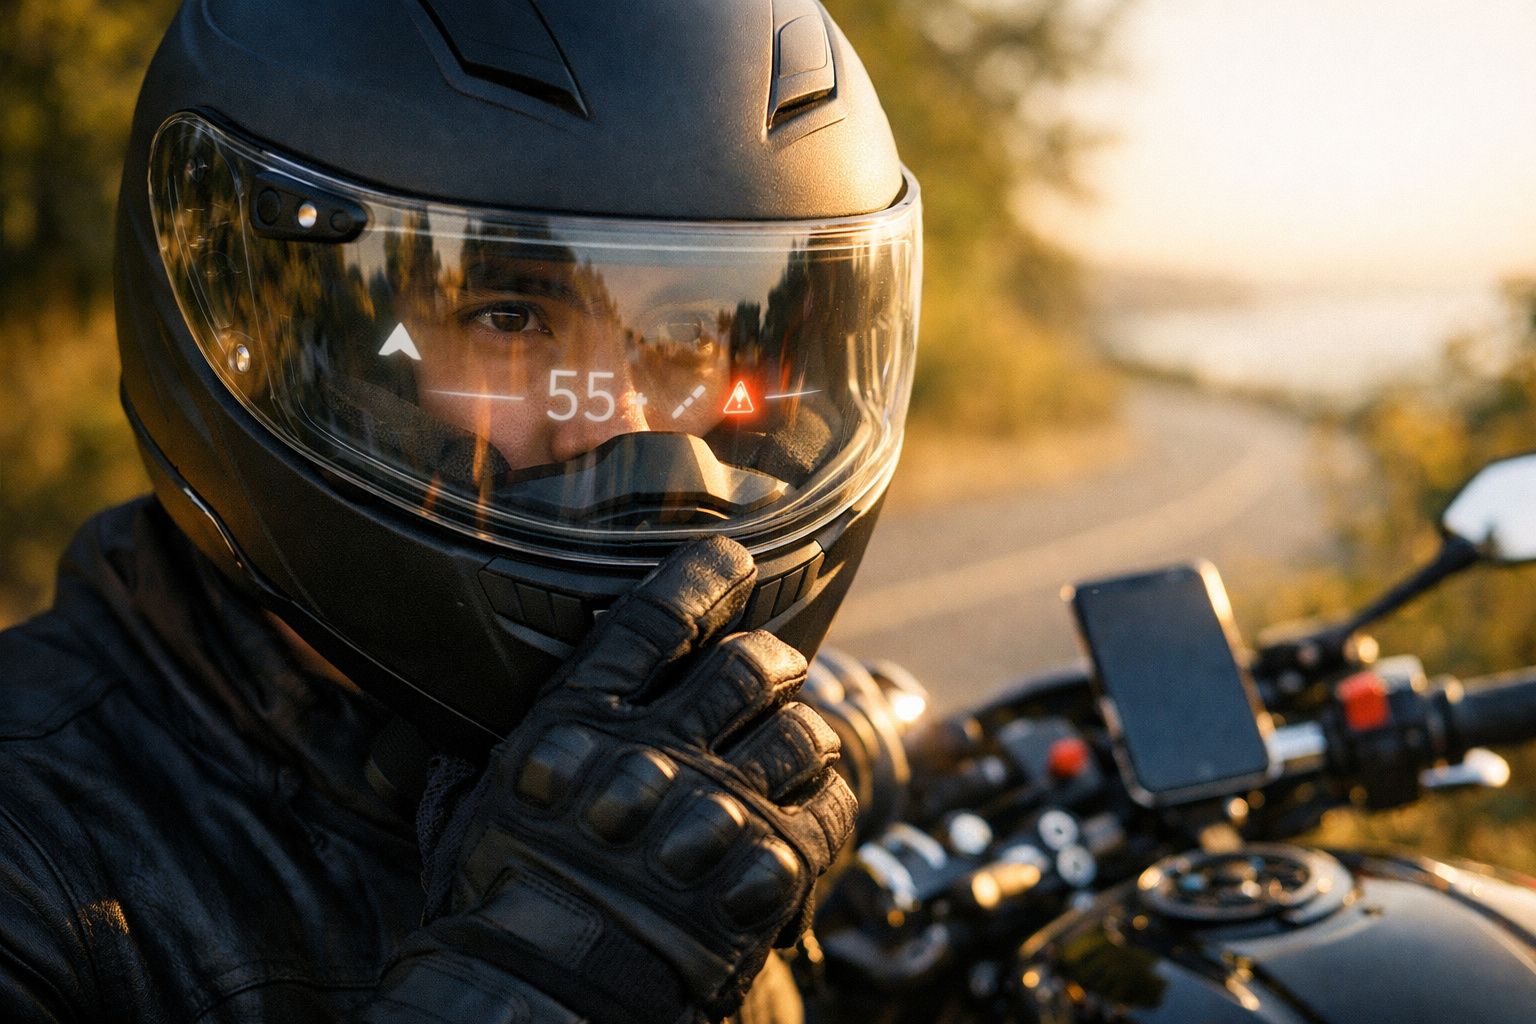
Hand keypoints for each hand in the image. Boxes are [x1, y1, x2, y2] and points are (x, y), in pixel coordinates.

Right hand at [383, 538, 855, 1023]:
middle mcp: (656, 758)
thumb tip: (455, 731)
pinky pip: (829, 809)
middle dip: (772, 656)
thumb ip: (479, 762)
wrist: (537, 1001)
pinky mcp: (765, 873)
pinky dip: (830, 798)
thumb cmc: (493, 915)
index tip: (734, 558)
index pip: (655, 621)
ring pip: (803, 732)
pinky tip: (816, 802)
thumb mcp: (464, 820)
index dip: (704, 577)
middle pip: (747, 667)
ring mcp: (717, 814)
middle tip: (776, 662)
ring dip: (807, 730)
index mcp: (579, 729)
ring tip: (801, 738)